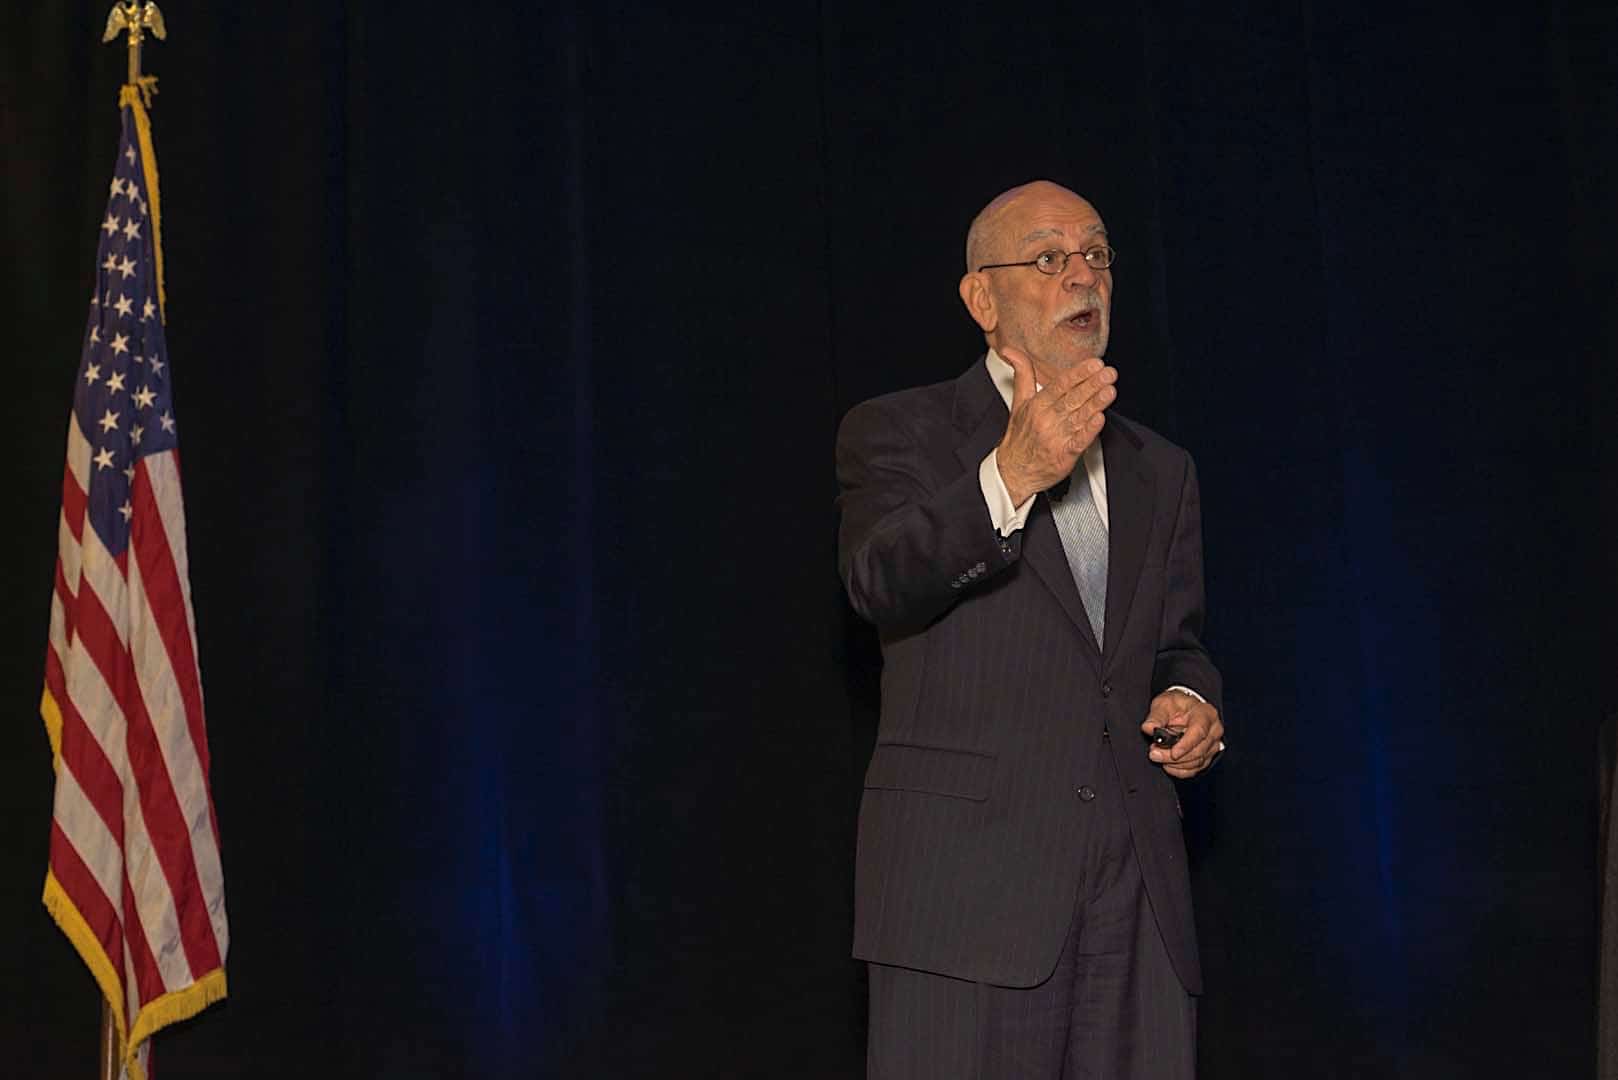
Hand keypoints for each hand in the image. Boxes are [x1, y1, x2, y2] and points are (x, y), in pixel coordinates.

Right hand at [995, 346, 1116, 505]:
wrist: (1013, 472)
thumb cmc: (1019, 437)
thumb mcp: (1018, 403)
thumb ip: (1022, 374)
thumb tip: (1010, 351)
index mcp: (1037, 405)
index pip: (1060, 385)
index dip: (1078, 374)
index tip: (1094, 364)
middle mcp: (1046, 420)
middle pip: (1072, 399)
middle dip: (1093, 384)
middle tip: (1109, 373)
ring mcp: (1055, 438)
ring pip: (1079, 417)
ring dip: (1096, 403)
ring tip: (1110, 390)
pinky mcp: (1064, 455)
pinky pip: (1078, 441)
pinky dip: (1089, 431)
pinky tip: (1099, 420)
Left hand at [1141, 690, 1223, 778]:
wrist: (1182, 710)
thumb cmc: (1176, 706)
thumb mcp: (1163, 704)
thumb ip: (1156, 717)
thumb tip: (1149, 728)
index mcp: (1206, 714)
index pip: (1199, 731)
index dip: (1186, 744)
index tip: (1173, 753)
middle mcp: (1213, 730)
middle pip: (1198, 750)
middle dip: (1174, 757)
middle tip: (1154, 753)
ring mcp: (1212, 745)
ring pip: (1196, 762)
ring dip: (1175, 764)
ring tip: (1158, 755)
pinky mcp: (1207, 756)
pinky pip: (1194, 770)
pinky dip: (1179, 770)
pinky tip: (1167, 764)